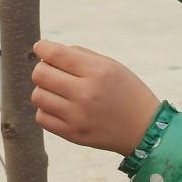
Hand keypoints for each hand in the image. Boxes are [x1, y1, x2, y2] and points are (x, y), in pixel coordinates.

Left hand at [31, 40, 160, 154]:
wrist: (143, 130)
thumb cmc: (125, 91)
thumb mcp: (110, 65)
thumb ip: (78, 55)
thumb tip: (45, 50)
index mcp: (98, 71)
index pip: (55, 54)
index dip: (42, 47)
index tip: (41, 47)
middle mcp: (86, 94)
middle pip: (40, 74)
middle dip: (43, 68)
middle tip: (54, 71)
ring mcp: (78, 116)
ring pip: (37, 96)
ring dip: (44, 90)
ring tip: (58, 90)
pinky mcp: (73, 134)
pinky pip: (41, 117)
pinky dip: (46, 109)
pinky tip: (60, 107)